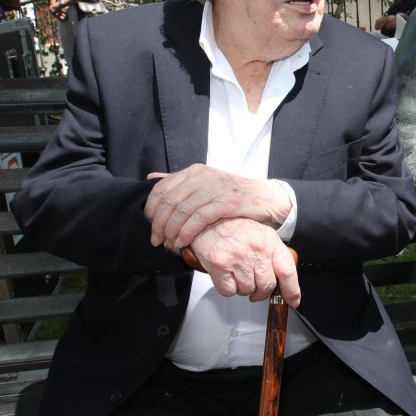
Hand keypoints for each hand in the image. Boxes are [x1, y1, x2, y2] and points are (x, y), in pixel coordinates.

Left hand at [144, 164, 290, 248]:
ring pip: (182, 211)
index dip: (150, 209)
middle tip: (156, 240)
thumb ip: (179, 181)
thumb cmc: (233, 195)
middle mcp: (203, 176)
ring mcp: (215, 188)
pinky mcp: (227, 202)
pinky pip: (199, 218)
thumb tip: (151, 177)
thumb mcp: (205, 183)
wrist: (267, 198)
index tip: (148, 225)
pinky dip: (187, 232)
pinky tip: (183, 242)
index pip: (161, 188)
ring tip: (169, 244)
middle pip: (169, 201)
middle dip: (158, 224)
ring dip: (171, 231)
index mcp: (194, 171)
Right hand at [188, 218, 300, 304]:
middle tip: (256, 288)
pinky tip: (227, 275)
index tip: (293, 300)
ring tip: (238, 274)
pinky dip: (228, 288)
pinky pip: (229, 291)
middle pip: (267, 285)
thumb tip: (283, 280)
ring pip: (247, 290)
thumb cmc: (236, 229)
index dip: (292, 290)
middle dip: (261, 292)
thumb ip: (273, 256)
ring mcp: (238, 258)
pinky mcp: (220, 265)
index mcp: (269, 242)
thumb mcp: (262, 235)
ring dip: (243, 288)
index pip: (287, 271)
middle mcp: (256, 250)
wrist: (209, 221)